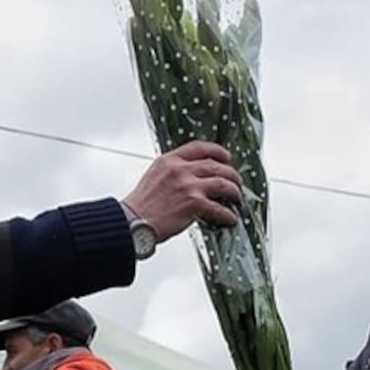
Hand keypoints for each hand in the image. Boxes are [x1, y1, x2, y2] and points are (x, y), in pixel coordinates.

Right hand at [124, 141, 241, 239]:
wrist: (133, 222)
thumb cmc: (142, 206)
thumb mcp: (155, 176)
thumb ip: (173, 172)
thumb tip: (192, 176)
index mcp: (169, 160)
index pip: (199, 148)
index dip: (218, 151)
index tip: (226, 157)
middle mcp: (180, 169)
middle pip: (216, 166)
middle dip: (231, 174)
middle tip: (236, 182)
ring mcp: (188, 185)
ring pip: (223, 183)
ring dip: (234, 191)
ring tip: (236, 198)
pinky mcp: (193, 203)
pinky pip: (219, 208)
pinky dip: (228, 214)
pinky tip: (230, 218)